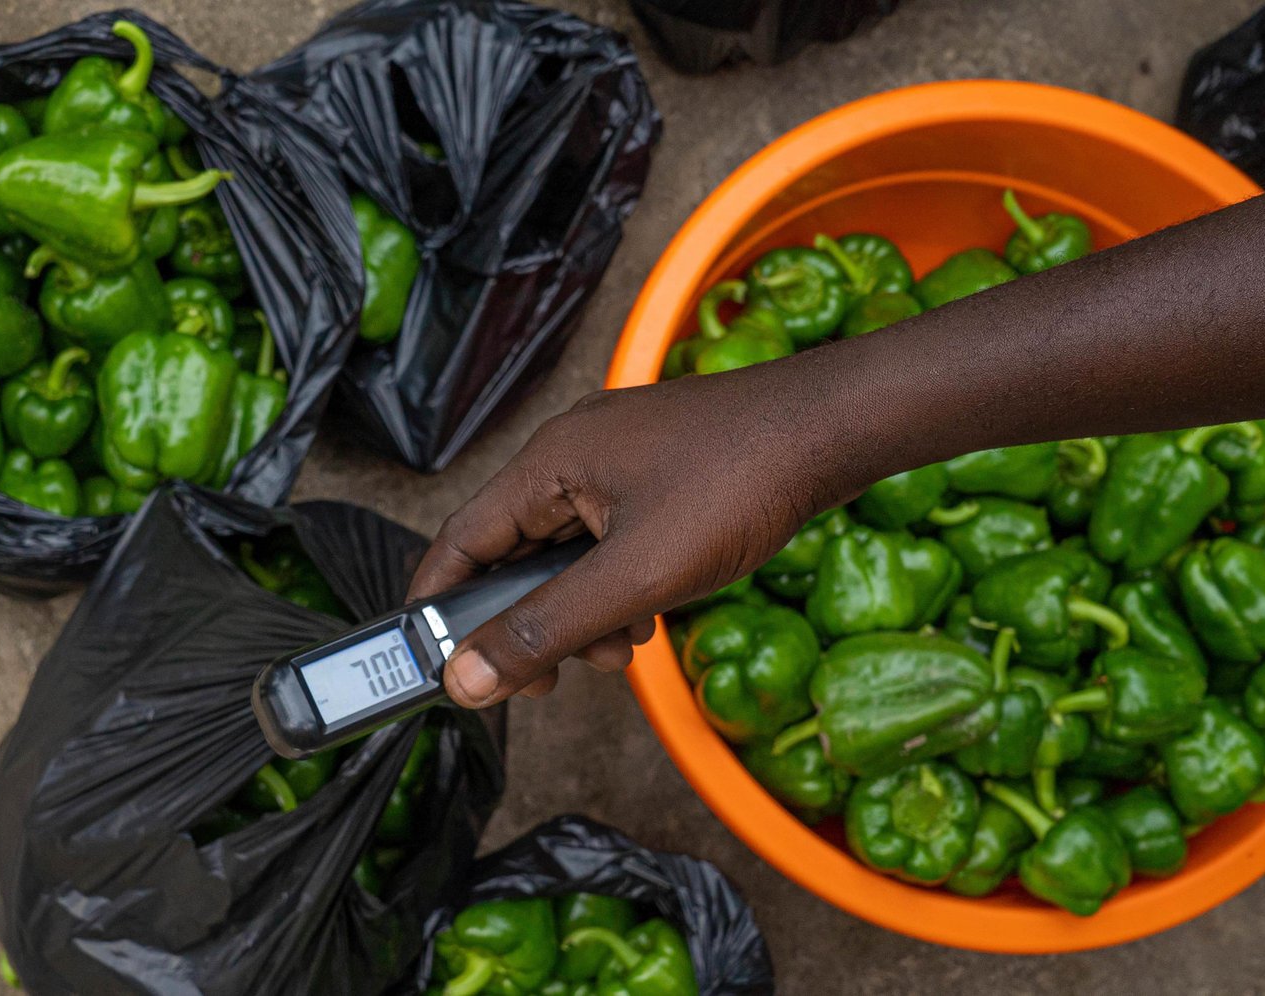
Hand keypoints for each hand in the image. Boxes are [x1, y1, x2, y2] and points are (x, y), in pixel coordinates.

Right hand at [408, 362, 855, 707]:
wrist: (832, 429)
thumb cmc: (739, 483)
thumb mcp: (636, 575)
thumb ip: (548, 629)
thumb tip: (466, 678)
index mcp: (548, 464)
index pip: (460, 541)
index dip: (437, 606)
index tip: (432, 663)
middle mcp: (572, 455)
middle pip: (513, 552)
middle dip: (526, 622)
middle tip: (543, 681)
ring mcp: (617, 460)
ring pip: (568, 552)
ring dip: (582, 611)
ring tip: (620, 650)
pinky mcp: (656, 473)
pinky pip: (610, 538)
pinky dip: (618, 584)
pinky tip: (651, 616)